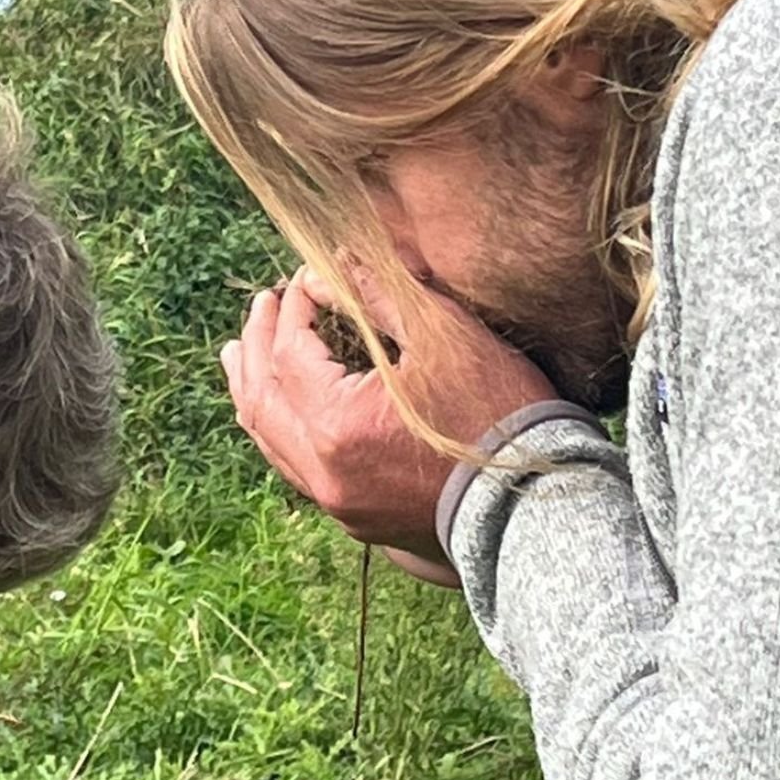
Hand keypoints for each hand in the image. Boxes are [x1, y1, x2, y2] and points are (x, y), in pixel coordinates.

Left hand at [222, 264, 554, 581]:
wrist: (539, 506)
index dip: (293, 311)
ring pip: (270, 438)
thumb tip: (336, 263)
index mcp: (336, 425)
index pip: (290, 353)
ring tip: (240, 354)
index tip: (304, 281)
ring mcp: (335, 500)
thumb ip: (380, 295)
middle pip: (262, 398)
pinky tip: (279, 407)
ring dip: (253, 389)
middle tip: (263, 305)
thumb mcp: (444, 336)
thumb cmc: (498, 416)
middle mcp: (322, 470)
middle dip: (258, 344)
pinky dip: (278, 426)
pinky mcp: (353, 516)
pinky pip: (293, 465)